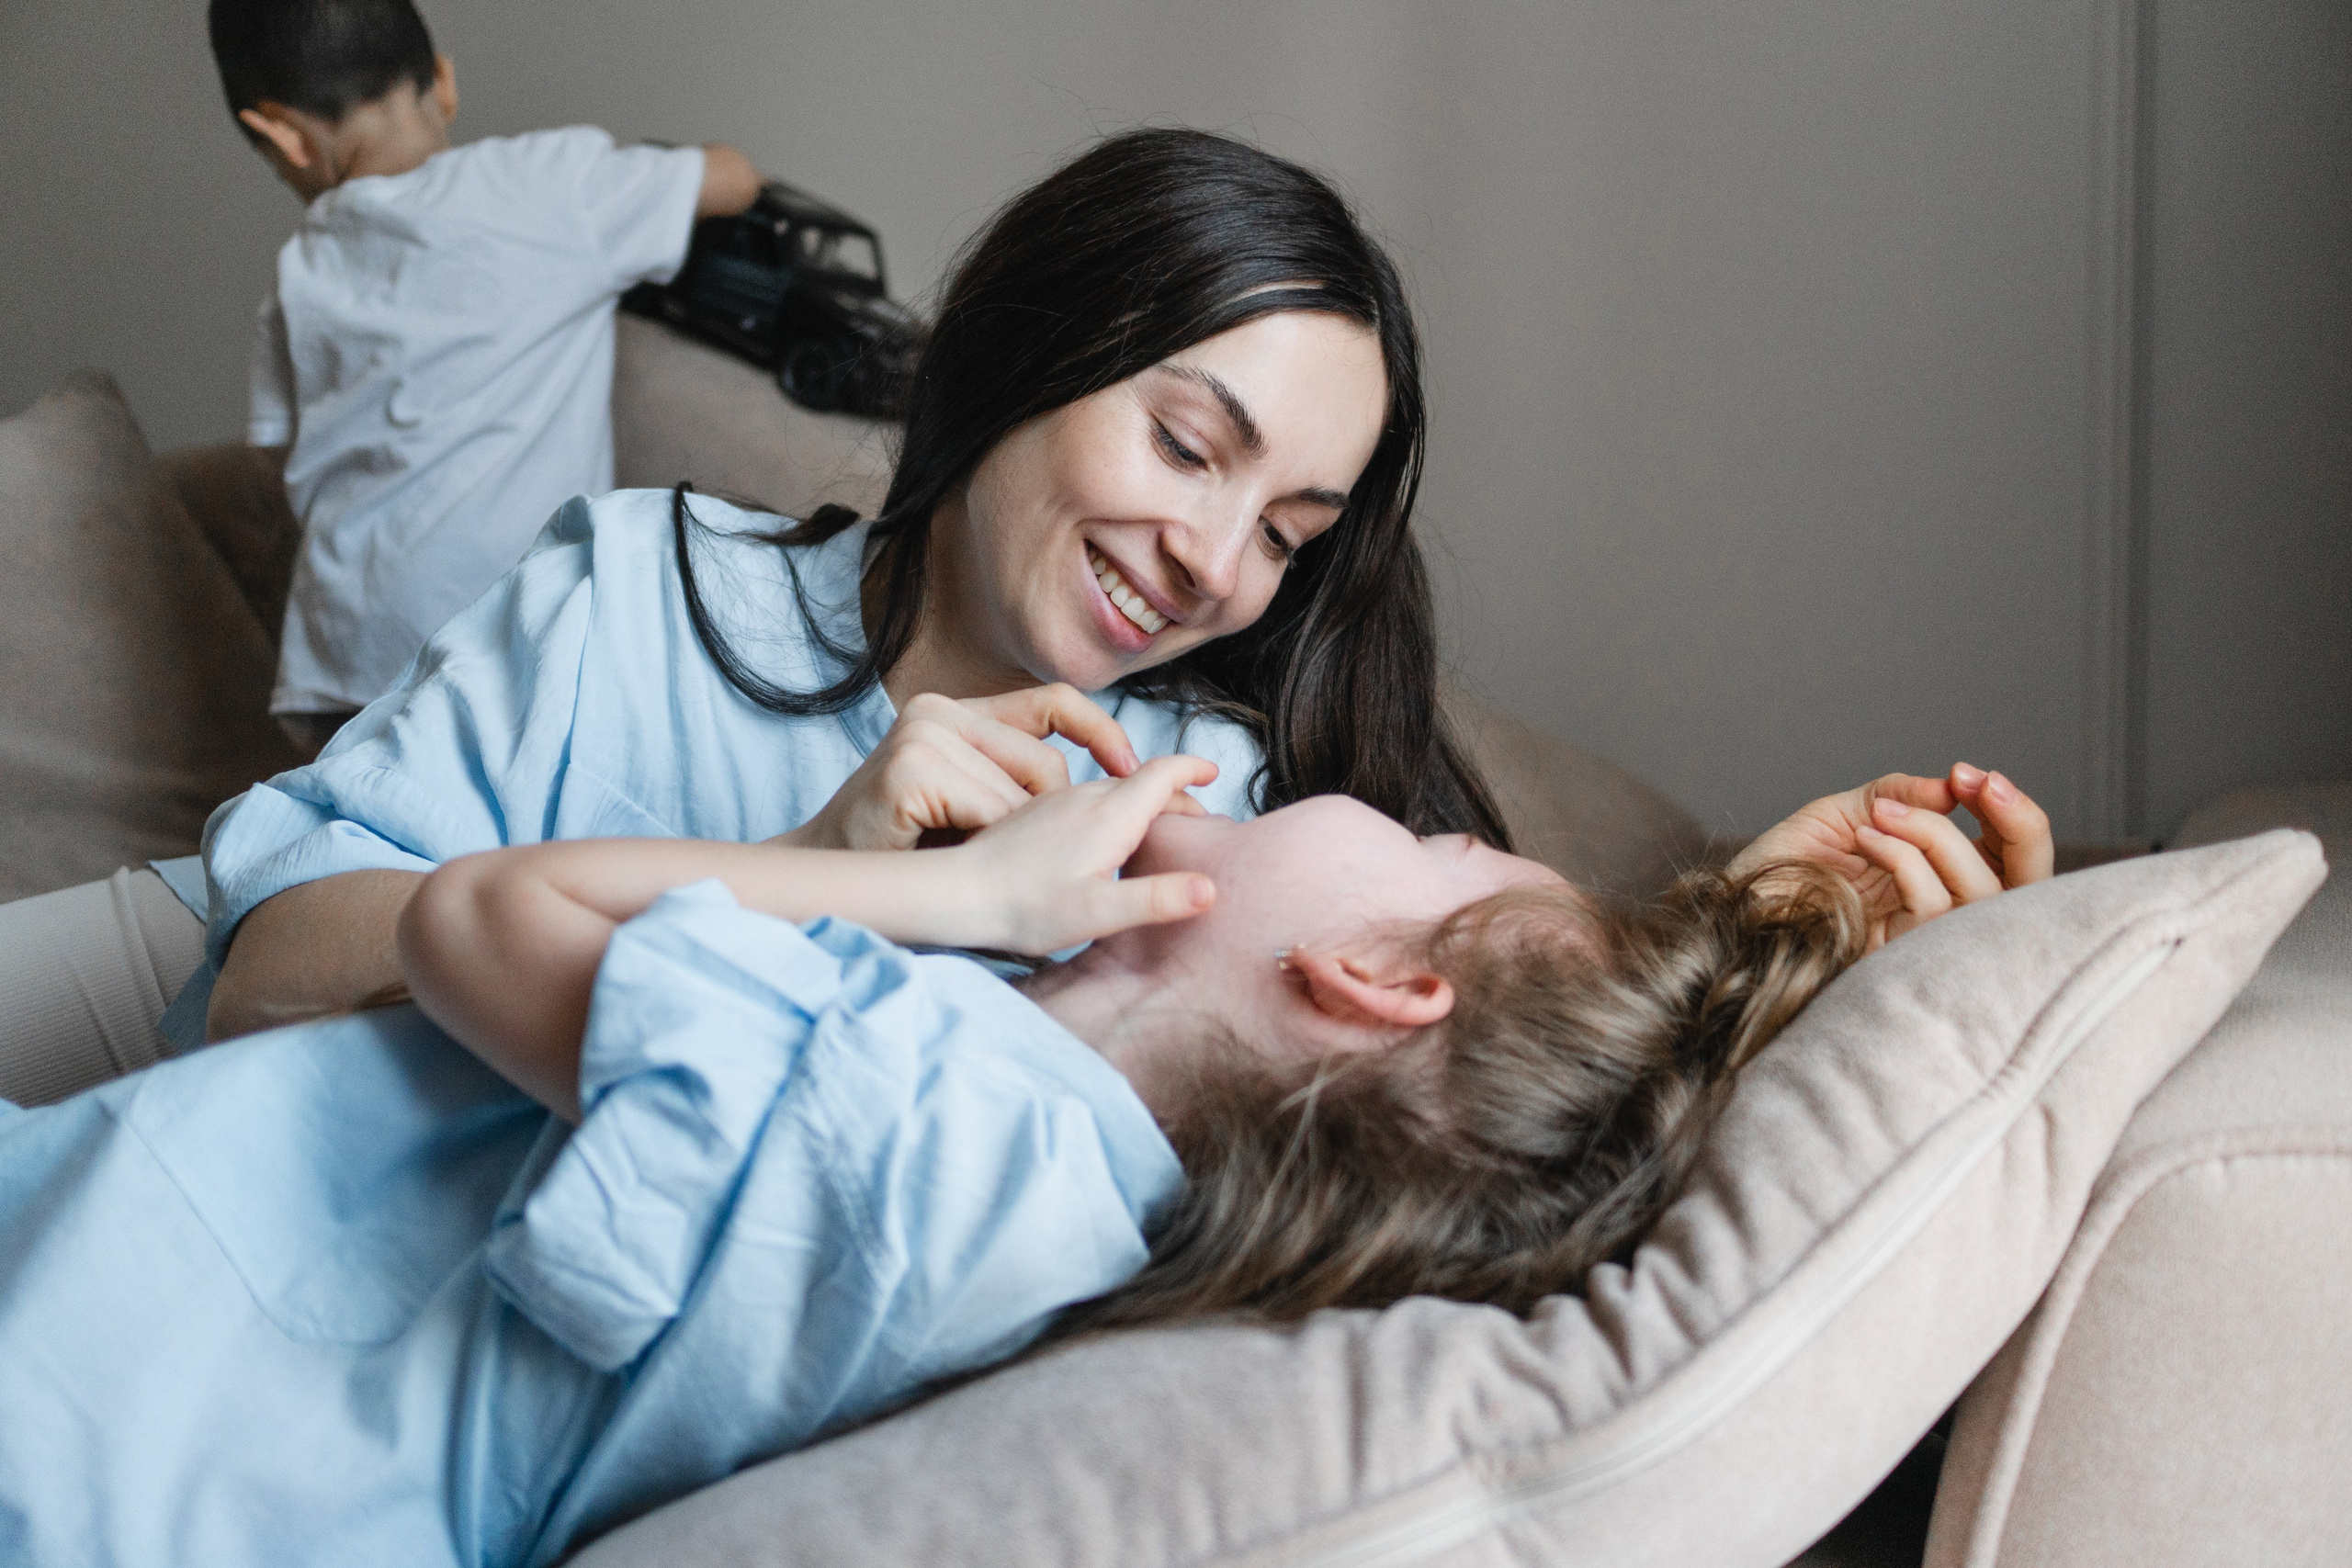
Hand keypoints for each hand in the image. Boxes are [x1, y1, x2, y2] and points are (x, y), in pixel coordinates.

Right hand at [782, 684, 1199, 851]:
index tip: (1132, 769)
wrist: (828, 875)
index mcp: (961, 713)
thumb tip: (1122, 785)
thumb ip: (1017, 784)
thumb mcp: (973, 807)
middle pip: (1047, 767)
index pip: (1055, 703)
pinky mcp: (911, 768)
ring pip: (1020, 799)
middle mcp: (940, 711)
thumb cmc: (906, 850)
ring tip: (962, 856)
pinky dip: (979, 848)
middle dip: (1046, 822)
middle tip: (1006, 854)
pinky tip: (941, 852)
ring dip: (1005, 844)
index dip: (1102, 733)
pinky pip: (988, 816)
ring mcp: (924, 735)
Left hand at [951, 755, 1221, 954]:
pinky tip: (1106, 836)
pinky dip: (1113, 809)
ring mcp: (1057, 804)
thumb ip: (1157, 898)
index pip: (1162, 775)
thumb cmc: (1024, 907)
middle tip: (1200, 815)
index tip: (1213, 771)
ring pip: (1113, 790)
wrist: (957, 893)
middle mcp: (1084, 798)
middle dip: (1176, 792)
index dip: (1192, 770)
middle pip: (1142, 782)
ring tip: (1162, 824)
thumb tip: (1210, 888)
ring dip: (1143, 800)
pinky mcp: (1035, 815)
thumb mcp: (1099, 912)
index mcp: (1109, 815)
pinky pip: (1086, 800)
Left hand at [1728, 764, 2052, 947]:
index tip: (1972, 777)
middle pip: (2032, 887)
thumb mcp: (1841, 815)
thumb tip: (1954, 787)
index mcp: (1939, 881)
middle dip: (2021, 826)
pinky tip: (1866, 837)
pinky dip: (1905, 858)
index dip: (2012, 816)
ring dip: (1936, 836)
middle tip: (1979, 783)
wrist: (1727, 911)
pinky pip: (1936, 908)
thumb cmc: (1778, 869)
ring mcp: (1924, 942)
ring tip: (1878, 815)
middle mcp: (1943, 915)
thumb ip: (1898, 797)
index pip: (2012, 859)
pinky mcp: (1898, 960)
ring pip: (1985, 895)